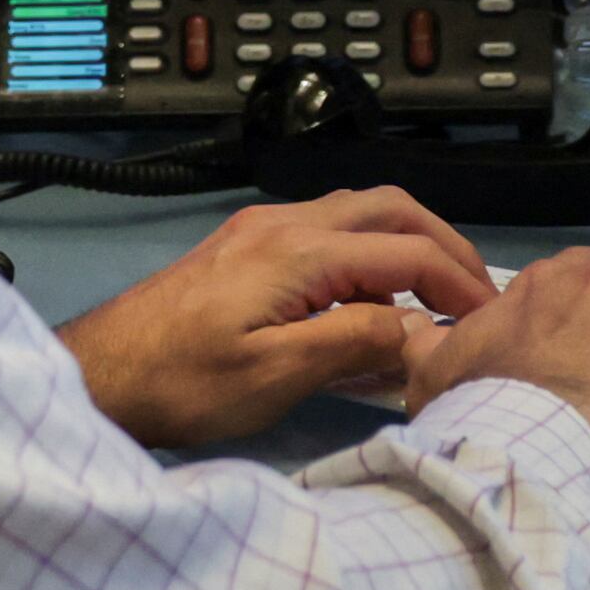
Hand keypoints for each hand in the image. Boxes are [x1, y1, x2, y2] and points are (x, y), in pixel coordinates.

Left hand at [55, 187, 495, 448]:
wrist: (99, 373)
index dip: (460, 283)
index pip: (407, 250)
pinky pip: (325, 235)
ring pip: (356, 215)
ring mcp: (258, 232)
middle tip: (475, 297)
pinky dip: (367, 258)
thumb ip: (354, 341)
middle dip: (442, 246)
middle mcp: (281, 224)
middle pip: (387, 208)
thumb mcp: (276, 374)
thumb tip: (418, 325)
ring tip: (435, 304)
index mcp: (297, 250)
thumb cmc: (182, 382)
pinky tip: (373, 306)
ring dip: (404, 248)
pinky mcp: (242, 251)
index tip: (491, 323)